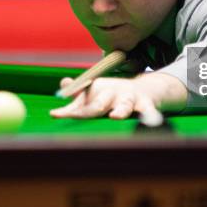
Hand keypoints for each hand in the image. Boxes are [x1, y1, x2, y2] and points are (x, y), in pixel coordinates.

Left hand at [50, 72, 186, 118]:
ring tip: (115, 116)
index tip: (55, 114)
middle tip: (79, 114)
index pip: (81, 105)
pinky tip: (151, 121)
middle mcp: (112, 95)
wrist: (148, 88)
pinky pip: (148, 111)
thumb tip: (62, 85)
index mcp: (98, 94)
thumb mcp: (97, 93)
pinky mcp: (146, 104)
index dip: (68, 111)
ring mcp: (129, 99)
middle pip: (99, 104)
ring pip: (124, 106)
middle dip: (91, 109)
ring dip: (120, 111)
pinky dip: (150, 116)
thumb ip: (79, 94)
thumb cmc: (116, 95)